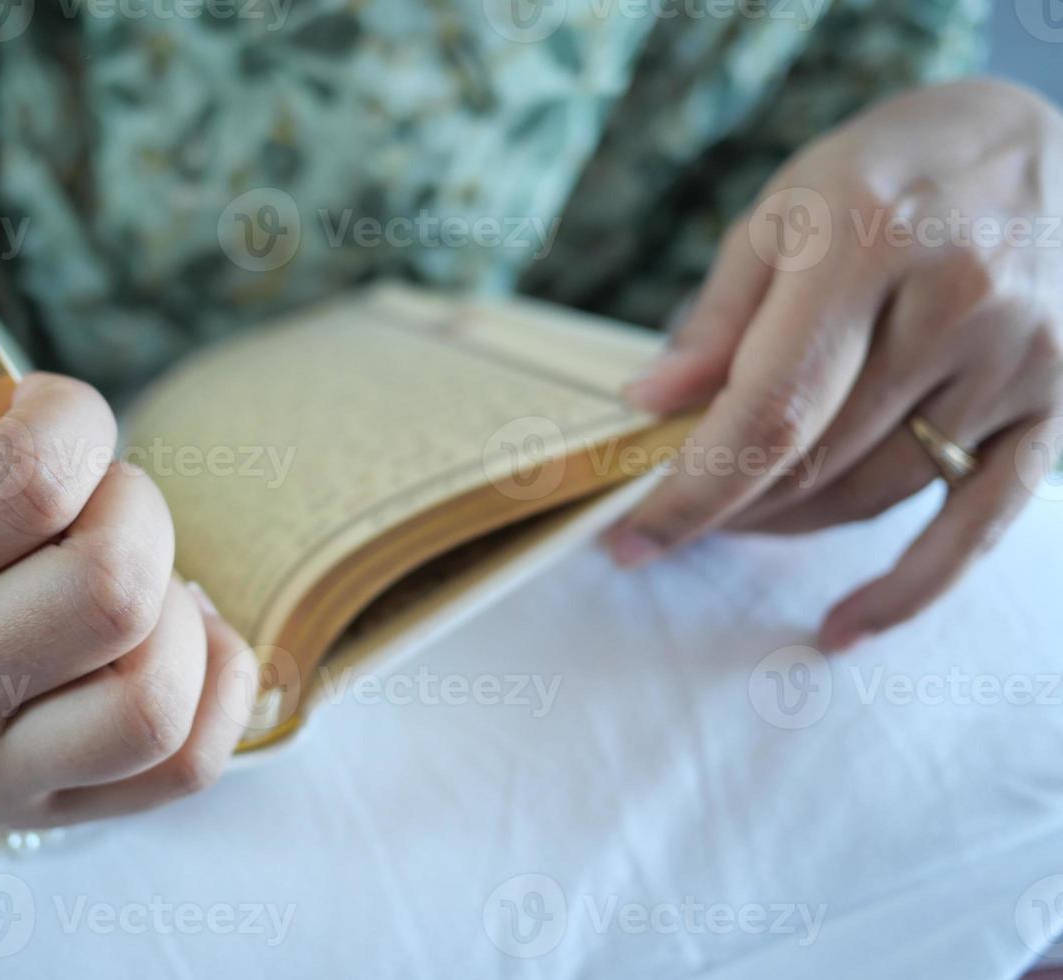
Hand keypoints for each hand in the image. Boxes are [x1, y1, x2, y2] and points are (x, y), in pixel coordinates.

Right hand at [0, 158, 256, 825]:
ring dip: (169, 600)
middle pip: (110, 584)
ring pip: (153, 690)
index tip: (42, 419)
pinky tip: (166, 630)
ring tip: (116, 568)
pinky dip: (212, 673)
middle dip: (129, 507)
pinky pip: (191, 757)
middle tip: (87, 501)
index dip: (70, 421)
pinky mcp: (53, 808)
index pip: (27, 481)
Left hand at [607, 78, 1062, 649]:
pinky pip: (977, 525)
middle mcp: (957, 304)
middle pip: (814, 461)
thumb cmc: (892, 169)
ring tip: (734, 518)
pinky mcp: (1059, 406)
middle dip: (724, 505)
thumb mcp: (786, 208)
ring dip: (785, 525)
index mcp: (869, 242)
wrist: (1054, 140)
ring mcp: (1019, 362)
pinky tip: (845, 626)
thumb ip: (719, 315)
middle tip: (671, 513)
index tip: (627, 537)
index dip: (690, 491)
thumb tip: (649, 406)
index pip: (768, 409)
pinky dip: (908, 588)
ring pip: (873, 495)